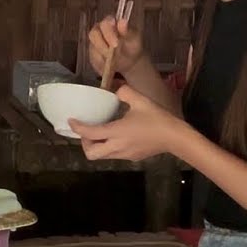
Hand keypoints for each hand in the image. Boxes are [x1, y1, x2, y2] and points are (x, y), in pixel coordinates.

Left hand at [69, 85, 190, 161]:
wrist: (175, 137)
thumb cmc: (158, 118)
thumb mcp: (140, 100)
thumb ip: (124, 91)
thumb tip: (116, 89)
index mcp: (117, 132)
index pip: (90, 133)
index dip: (78, 128)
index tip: (72, 121)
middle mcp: (117, 147)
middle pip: (91, 154)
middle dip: (85, 144)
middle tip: (87, 132)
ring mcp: (125, 155)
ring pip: (102, 156)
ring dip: (97, 146)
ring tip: (100, 133)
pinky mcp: (132, 158)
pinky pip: (114, 155)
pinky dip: (109, 147)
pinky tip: (116, 136)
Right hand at [89, 14, 145, 77]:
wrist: (130, 59)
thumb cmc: (132, 45)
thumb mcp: (133, 38)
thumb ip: (127, 31)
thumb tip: (123, 21)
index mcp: (109, 22)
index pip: (104, 24)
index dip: (108, 33)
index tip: (115, 44)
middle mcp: (98, 30)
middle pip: (93, 35)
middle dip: (102, 47)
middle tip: (112, 56)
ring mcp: (94, 43)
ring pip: (93, 50)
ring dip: (103, 58)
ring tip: (114, 65)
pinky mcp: (92, 55)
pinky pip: (94, 61)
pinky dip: (102, 66)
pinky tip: (111, 69)